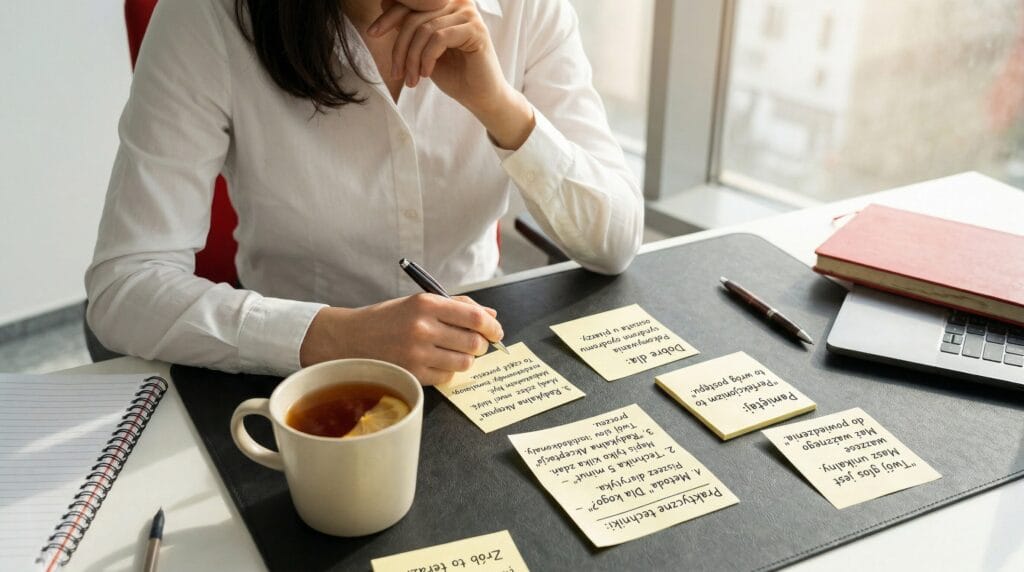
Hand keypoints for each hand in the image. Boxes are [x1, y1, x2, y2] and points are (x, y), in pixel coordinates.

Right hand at [299, 293, 503, 385]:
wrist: (349, 339)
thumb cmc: (388, 319)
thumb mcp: (419, 303)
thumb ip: (457, 306)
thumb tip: (490, 315)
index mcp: (426, 304)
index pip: (475, 317)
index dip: (493, 327)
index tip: (496, 331)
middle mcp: (422, 328)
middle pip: (474, 343)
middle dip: (480, 345)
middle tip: (474, 344)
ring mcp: (417, 353)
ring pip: (464, 363)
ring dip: (465, 360)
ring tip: (453, 353)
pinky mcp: (412, 374)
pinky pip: (447, 377)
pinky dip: (448, 372)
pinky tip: (436, 363)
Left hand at [369, 0, 534, 147]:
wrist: (479, 96)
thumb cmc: (453, 73)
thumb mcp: (422, 47)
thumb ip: (409, 25)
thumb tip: (384, 3)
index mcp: (446, 2)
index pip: (410, 2)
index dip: (388, 17)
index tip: (372, 34)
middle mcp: (458, 2)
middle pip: (414, 16)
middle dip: (400, 47)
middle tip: (396, 72)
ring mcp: (468, 14)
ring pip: (424, 29)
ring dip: (412, 59)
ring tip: (412, 79)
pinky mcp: (475, 30)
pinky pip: (438, 38)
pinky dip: (427, 58)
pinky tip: (426, 74)